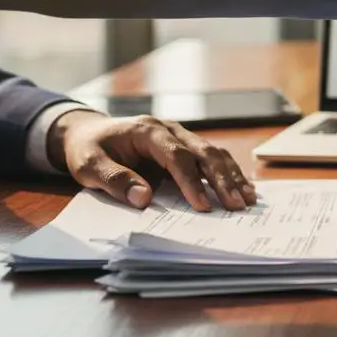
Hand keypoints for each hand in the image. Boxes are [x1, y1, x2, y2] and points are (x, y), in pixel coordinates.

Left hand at [48, 110, 256, 211]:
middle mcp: (171, 129)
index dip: (191, 182)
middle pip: (204, 152)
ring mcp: (181, 136)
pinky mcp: (186, 146)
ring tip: (248, 200)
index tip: (202, 206)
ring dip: (233, 176)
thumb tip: (144, 198)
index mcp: (148, 131)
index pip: (176, 156)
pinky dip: (230, 173)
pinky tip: (244, 188)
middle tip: (237, 205)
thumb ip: (115, 180)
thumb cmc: (88, 149)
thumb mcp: (89, 165)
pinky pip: (212, 157)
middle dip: (223, 180)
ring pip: (214, 153)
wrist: (89, 132)